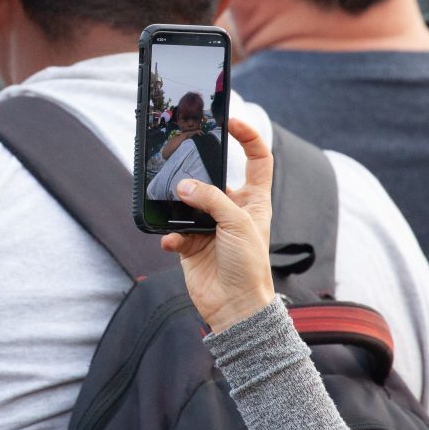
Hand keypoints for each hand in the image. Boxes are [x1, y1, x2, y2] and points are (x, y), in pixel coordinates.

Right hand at [161, 118, 275, 332]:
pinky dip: (171, 235)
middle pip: (212, 178)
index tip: (231, 122)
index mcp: (254, 200)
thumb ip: (210, 199)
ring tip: (176, 206)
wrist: (235, 308)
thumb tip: (183, 186)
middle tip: (181, 160)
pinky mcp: (191, 244)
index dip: (248, 137)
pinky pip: (174, 231)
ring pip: (188, 202)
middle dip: (196, 172)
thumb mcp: (237, 224)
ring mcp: (210, 226)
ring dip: (179, 205)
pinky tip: (173, 242)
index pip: (258, 158)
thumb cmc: (249, 266)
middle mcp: (232, 209)